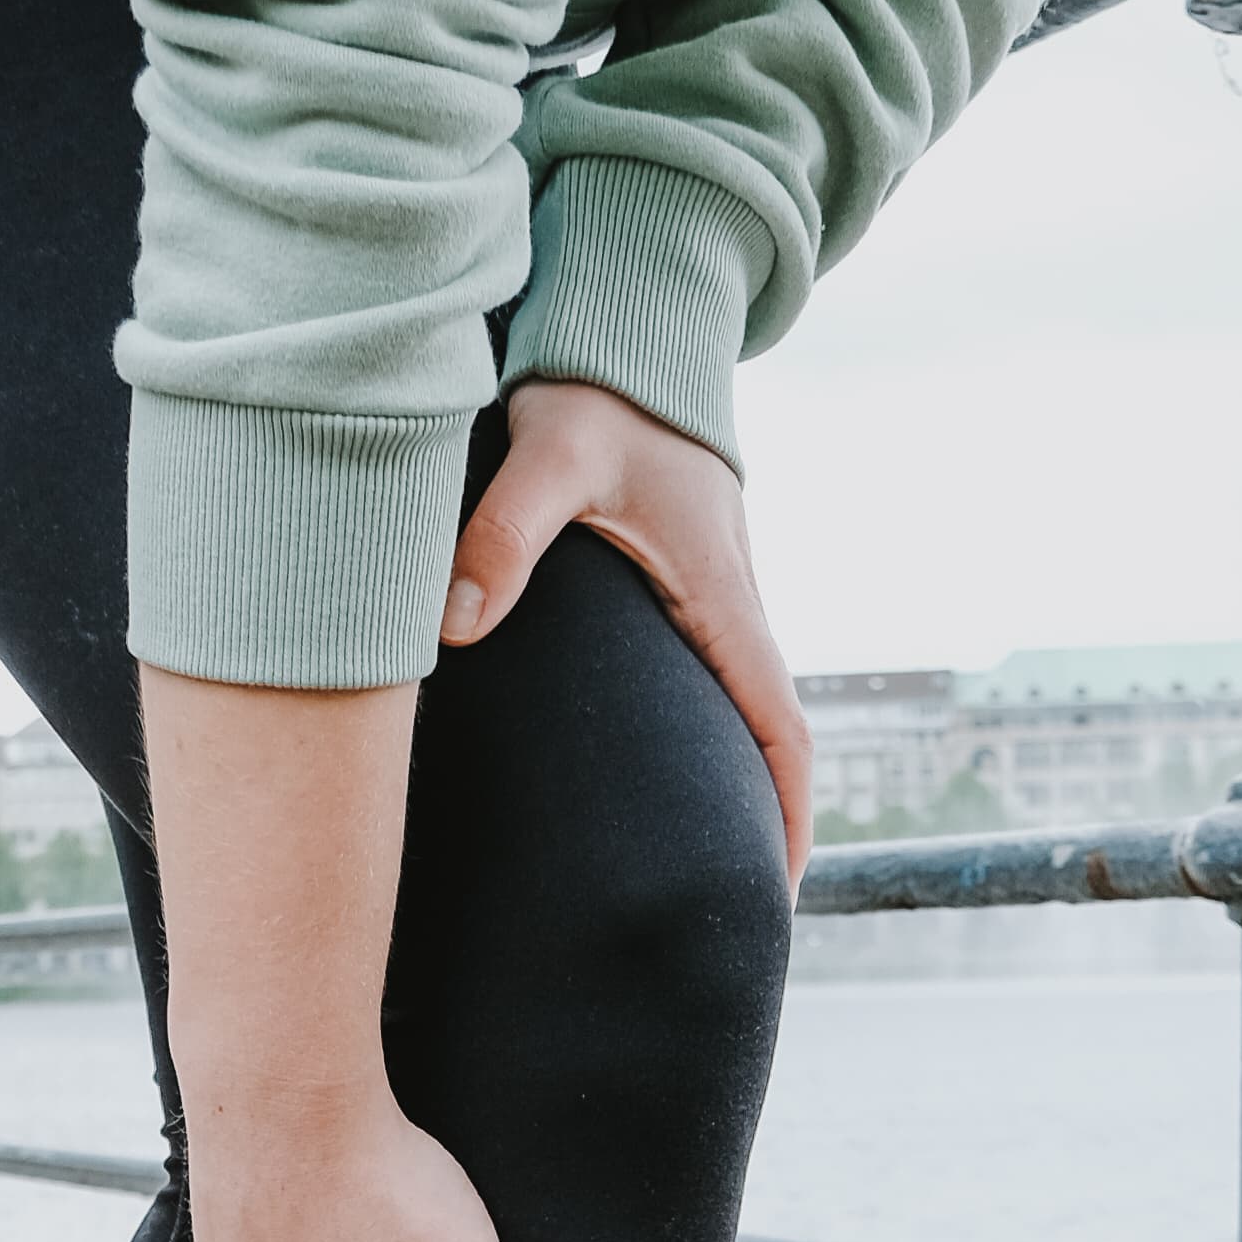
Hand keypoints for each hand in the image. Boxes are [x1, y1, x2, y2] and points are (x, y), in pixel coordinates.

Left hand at [442, 375, 812, 876]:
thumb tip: (453, 625)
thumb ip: (503, 532)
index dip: (787, 817)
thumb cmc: (598, 387)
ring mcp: (705, 601)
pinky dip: (687, 745)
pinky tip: (637, 781)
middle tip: (720, 916)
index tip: (777, 894)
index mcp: (723, 596)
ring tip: (678, 873)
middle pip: (760, 748)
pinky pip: (694, 686)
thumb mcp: (550, 450)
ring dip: (721, 792)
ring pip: (727, 719)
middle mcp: (728, 609)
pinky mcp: (673, 587)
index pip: (780, 731)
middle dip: (755, 833)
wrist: (627, 324)